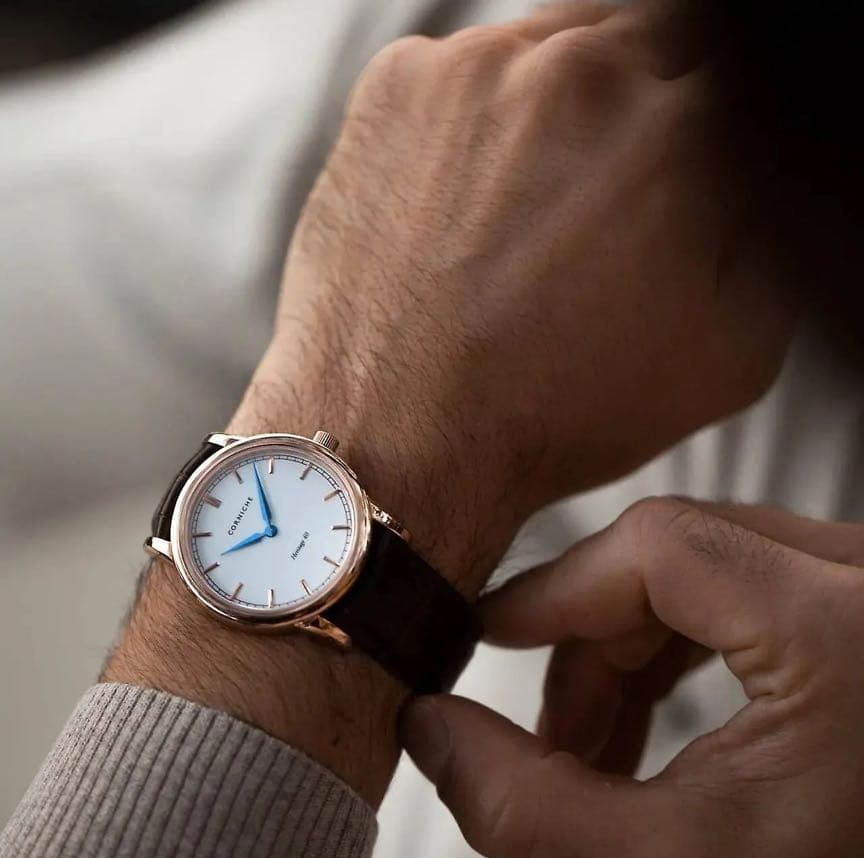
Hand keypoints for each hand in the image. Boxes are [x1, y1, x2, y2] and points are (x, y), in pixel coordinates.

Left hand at [107, 0, 795, 805]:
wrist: (403, 442)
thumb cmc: (555, 413)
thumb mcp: (734, 345)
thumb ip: (762, 234)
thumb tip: (748, 183)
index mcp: (688, 132)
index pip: (721, 81)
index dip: (699, 136)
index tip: (673, 172)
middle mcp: (588, 75)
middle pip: (640, 50)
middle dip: (635, 114)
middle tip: (599, 199)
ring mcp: (483, 70)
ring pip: (552, 52)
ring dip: (557, 115)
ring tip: (526, 218)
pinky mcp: (400, 87)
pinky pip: (465, 79)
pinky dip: (476, 128)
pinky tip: (468, 213)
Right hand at [403, 499, 863, 857]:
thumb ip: (527, 806)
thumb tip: (431, 728)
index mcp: (841, 629)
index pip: (659, 545)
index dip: (556, 589)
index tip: (488, 638)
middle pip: (674, 556)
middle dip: (592, 646)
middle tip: (558, 740)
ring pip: (701, 570)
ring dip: (628, 653)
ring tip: (602, 749)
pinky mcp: (857, 611)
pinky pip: (740, 590)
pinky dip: (676, 651)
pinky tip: (650, 722)